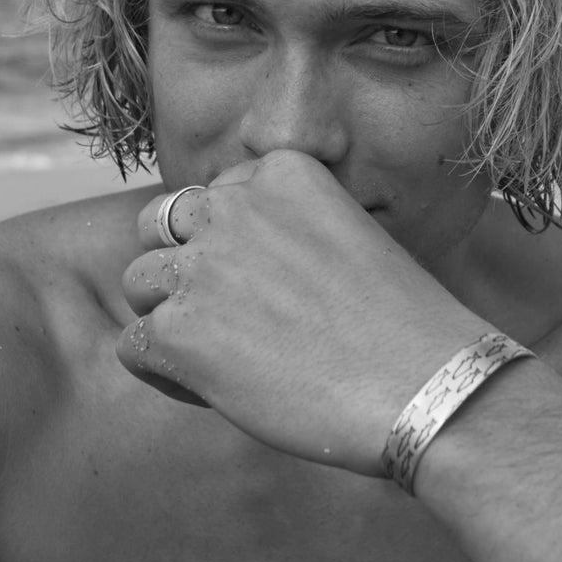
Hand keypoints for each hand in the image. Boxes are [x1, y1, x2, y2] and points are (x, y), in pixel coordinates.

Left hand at [117, 150, 484, 475]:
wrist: (426, 382)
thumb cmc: (403, 322)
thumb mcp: (349, 238)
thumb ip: (287, 232)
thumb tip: (240, 266)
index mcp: (283, 172)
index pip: (216, 194)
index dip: (227, 240)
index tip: (255, 281)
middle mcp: (233, 206)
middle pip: (161, 224)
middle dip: (182, 263)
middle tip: (219, 309)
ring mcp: (202, 264)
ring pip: (140, 281)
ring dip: (170, 315)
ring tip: (216, 353)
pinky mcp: (181, 330)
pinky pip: (135, 344)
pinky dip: (164, 369)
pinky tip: (210, 388)